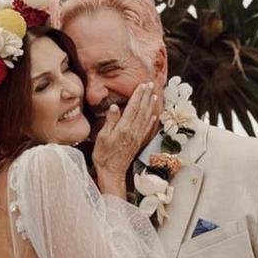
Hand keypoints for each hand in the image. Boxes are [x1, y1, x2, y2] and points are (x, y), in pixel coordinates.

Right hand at [92, 82, 157, 196]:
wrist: (112, 172)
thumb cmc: (104, 156)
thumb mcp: (102, 137)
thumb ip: (110, 121)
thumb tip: (115, 107)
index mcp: (124, 128)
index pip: (133, 107)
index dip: (138, 95)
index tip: (142, 85)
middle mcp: (133, 131)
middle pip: (142, 110)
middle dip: (147, 96)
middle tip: (151, 85)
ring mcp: (137, 137)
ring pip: (146, 117)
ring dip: (151, 105)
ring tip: (155, 95)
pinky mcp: (138, 143)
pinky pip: (147, 128)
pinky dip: (151, 120)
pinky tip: (154, 115)